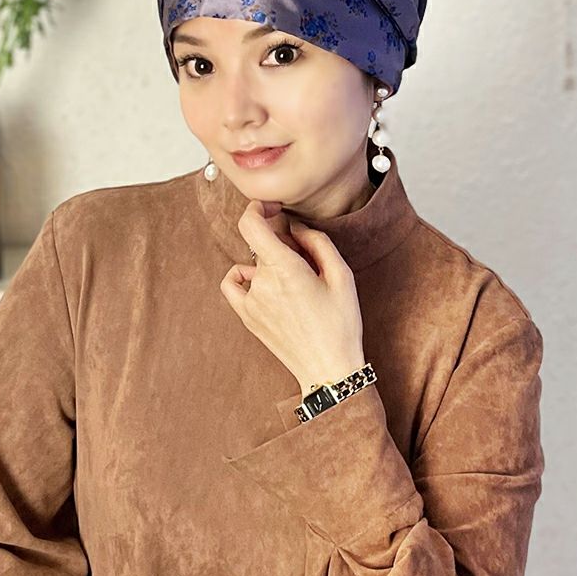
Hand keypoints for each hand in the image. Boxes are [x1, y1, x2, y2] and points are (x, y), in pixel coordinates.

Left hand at [220, 200, 364, 393]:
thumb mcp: (342, 275)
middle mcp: (262, 282)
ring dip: (269, 264)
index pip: (251, 224)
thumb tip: (294, 228)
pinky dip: (245, 278)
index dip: (257, 208)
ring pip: (253, 264)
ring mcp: (250, 301)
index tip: (270, 208)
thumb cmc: (340, 323)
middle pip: (260, 245)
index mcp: (285, 269)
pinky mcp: (246, 316)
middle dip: (280, 244)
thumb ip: (317, 242)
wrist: (327, 368)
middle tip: (306, 260)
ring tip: (295, 284)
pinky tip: (264, 285)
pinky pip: (235, 284)